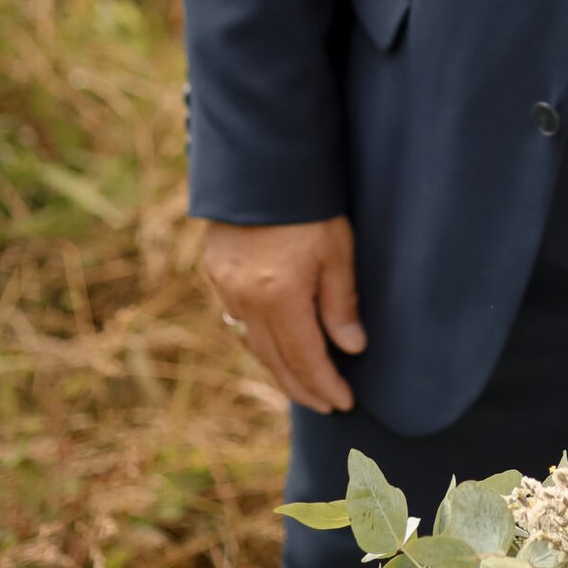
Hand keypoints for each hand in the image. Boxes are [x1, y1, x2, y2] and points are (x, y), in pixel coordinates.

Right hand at [202, 216, 365, 411]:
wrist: (260, 163)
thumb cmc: (309, 203)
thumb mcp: (337, 249)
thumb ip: (341, 302)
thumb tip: (351, 348)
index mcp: (279, 296)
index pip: (305, 358)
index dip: (325, 384)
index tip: (344, 402)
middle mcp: (245, 300)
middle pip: (275, 361)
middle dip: (302, 388)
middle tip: (326, 404)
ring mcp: (225, 288)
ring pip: (252, 345)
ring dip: (279, 369)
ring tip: (303, 384)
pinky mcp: (215, 273)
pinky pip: (237, 322)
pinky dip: (259, 342)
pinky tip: (275, 346)